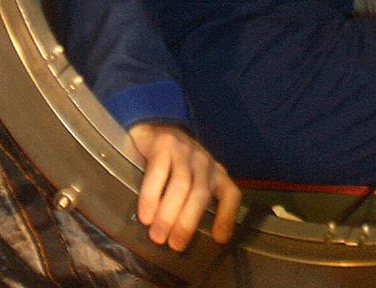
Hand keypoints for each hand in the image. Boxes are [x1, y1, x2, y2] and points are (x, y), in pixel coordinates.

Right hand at [127, 122, 241, 251]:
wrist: (154, 129)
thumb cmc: (174, 167)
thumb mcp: (193, 182)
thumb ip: (194, 203)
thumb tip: (184, 240)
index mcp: (216, 174)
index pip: (230, 194)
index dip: (227, 217)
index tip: (218, 239)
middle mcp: (204, 162)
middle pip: (200, 194)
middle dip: (187, 223)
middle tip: (174, 245)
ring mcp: (184, 150)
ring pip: (181, 185)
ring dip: (168, 214)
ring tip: (157, 236)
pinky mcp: (164, 144)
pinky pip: (159, 173)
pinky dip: (151, 196)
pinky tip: (145, 215)